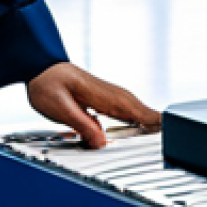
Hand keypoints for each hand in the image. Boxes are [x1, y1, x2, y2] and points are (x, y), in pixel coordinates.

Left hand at [27, 61, 159, 148]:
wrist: (37, 64)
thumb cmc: (45, 81)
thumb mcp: (59, 107)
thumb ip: (81, 124)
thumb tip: (102, 142)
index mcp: (102, 94)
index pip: (136, 109)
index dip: (154, 123)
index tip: (169, 134)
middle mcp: (109, 93)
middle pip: (141, 111)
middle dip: (155, 125)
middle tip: (170, 141)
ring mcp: (106, 94)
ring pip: (133, 110)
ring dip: (145, 123)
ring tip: (158, 137)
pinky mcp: (101, 98)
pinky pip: (124, 111)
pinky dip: (133, 120)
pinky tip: (135, 129)